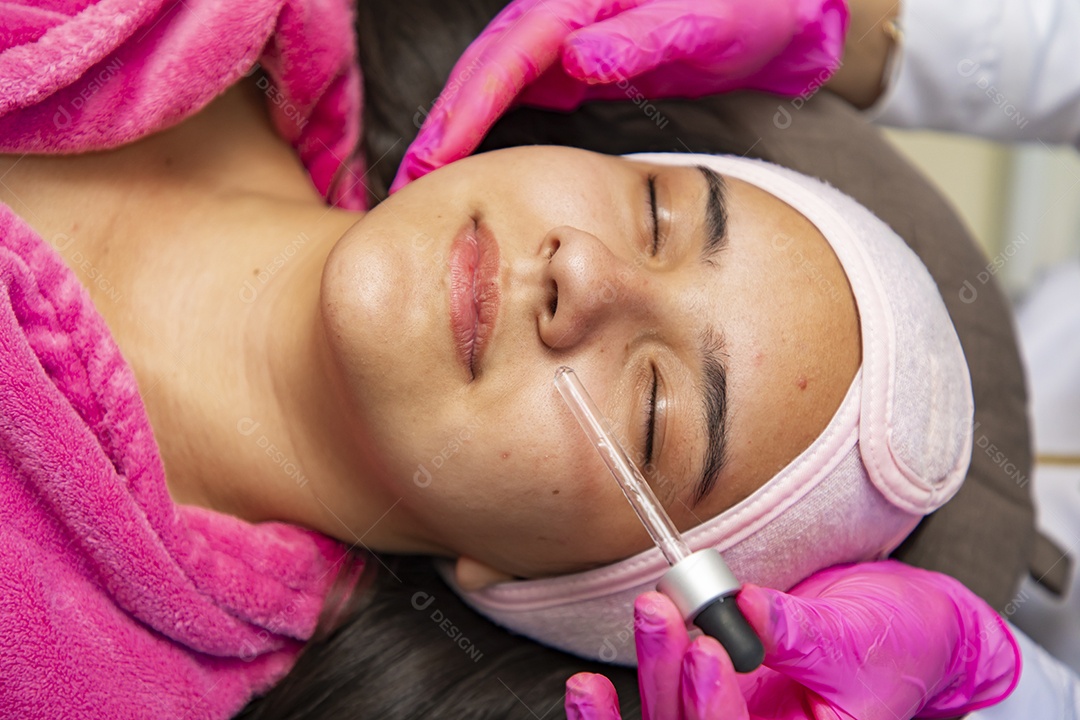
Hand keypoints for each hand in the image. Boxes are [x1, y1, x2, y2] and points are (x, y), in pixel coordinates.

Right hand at [391, 0, 848, 191]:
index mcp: (579, 5)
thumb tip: (578, 59)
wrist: (775, 15)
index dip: (466, 108)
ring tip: (424, 191)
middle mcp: (562, 26)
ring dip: (457, 139)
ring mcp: (566, 50)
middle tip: (405, 189)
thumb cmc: (746, 11)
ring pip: (494, 94)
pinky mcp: (578, 73)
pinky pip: (521, 106)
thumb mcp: (703, 20)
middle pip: (484, 77)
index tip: (434, 156)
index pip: (507, 58)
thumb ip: (644, 36)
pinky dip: (490, 138)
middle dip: (443, 131)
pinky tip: (477, 176)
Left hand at [564, 561, 1019, 719]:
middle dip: (672, 682)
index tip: (707, 648)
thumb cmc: (897, 642)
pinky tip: (588, 690)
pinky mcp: (710, 699)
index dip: (716, 708)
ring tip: (651, 611)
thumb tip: (748, 609)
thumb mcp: (856, 638)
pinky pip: (662, 706)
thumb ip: (798, 632)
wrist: (897, 624)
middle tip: (663, 615)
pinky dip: (622, 701)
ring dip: (652, 669)